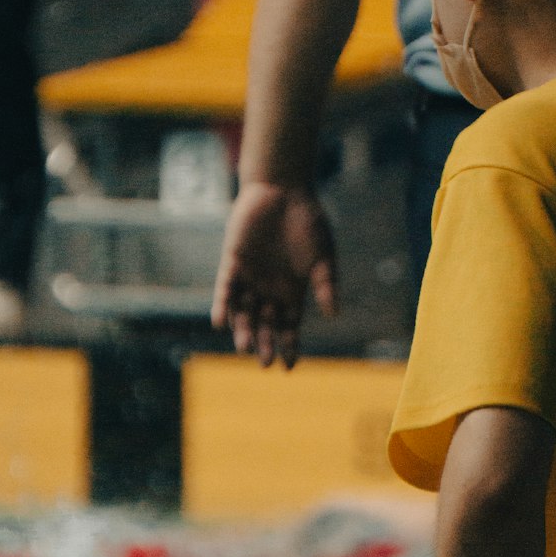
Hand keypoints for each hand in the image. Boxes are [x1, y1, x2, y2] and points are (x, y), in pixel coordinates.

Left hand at [211, 180, 337, 367]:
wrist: (282, 189)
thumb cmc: (307, 222)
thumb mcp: (322, 256)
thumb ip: (326, 284)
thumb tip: (335, 314)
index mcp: (292, 291)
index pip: (289, 326)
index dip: (289, 346)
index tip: (288, 367)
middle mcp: (269, 289)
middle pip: (265, 324)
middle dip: (264, 343)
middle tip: (263, 362)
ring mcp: (250, 277)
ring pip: (244, 311)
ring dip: (243, 329)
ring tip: (244, 347)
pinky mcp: (232, 263)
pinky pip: (226, 289)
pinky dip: (222, 305)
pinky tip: (220, 322)